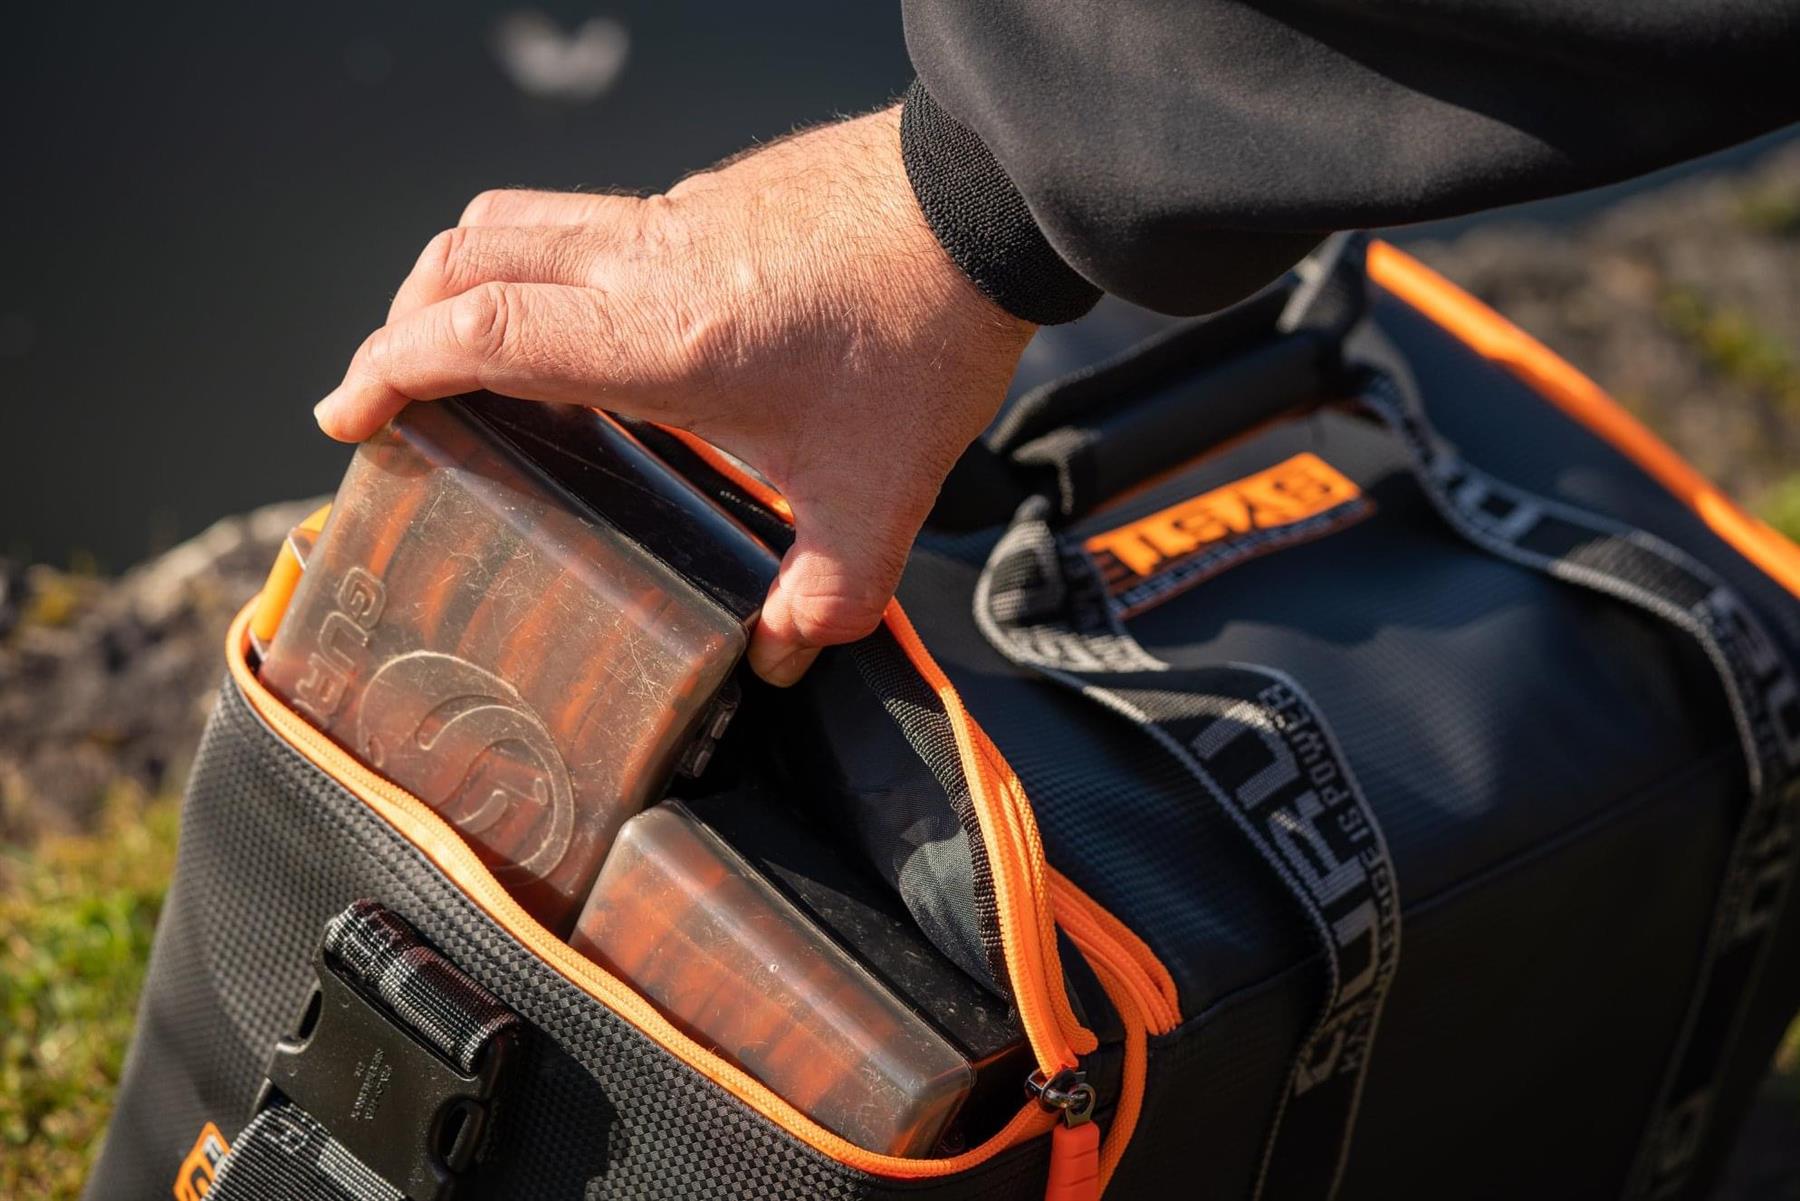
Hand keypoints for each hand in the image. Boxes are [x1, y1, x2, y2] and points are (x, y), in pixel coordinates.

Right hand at [313, 105, 1033, 684]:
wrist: (983, 203)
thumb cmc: (925, 330)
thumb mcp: (877, 493)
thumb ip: (824, 594)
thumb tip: (777, 656)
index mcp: (656, 333)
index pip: (473, 330)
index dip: (386, 369)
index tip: (347, 416)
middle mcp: (643, 259)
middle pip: (465, 256)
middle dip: (403, 321)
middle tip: (394, 391)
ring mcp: (673, 215)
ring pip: (517, 217)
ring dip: (466, 276)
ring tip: (469, 349)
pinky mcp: (708, 195)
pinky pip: (589, 217)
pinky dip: (548, 262)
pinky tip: (597, 326)